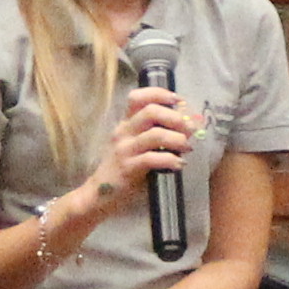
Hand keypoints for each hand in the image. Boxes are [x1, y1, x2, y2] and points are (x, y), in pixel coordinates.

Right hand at [87, 86, 202, 213]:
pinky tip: (179, 164)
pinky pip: (153, 158)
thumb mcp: (136, 146)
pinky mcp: (128, 168)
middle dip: (175, 118)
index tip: (179, 101)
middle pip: (150, 111)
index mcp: (126, 123)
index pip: (138, 97)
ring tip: (187, 148)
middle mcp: (124, 132)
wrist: (99, 195)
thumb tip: (186, 127)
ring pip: (155, 134)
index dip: (159, 94)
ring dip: (177, 139)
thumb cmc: (124, 168)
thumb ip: (155, 134)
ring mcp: (125, 149)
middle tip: (189, 130)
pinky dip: (171, 160)